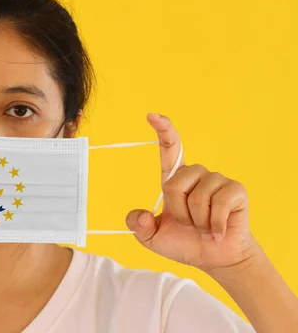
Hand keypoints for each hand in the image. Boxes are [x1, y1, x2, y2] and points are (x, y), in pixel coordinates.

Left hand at [126, 114, 257, 271]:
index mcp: (175, 179)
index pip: (169, 149)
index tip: (152, 116)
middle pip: (174, 184)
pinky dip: (214, 224)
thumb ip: (138, 227)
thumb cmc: (185, 243)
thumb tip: (140, 216)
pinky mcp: (235, 190)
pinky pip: (219, 204)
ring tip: (204, 227)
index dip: (162, 130)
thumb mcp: (152, 238)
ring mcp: (217, 180)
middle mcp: (196, 174)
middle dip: (177, 212)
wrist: (214, 259)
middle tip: (188, 225)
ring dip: (197, 220)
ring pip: (197, 197)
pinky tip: (217, 231)